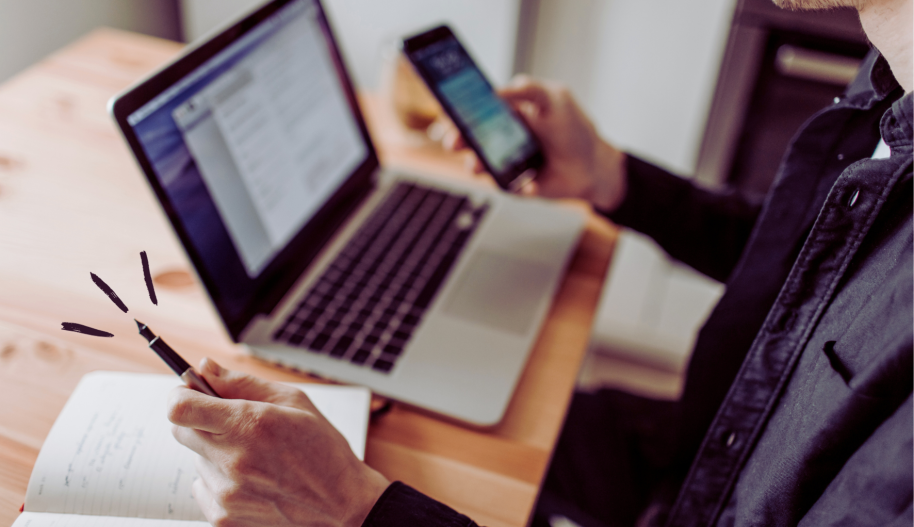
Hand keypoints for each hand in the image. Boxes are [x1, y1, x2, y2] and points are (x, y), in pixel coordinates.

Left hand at [167, 358, 389, 526]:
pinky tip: (252, 479)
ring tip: (255, 456)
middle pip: (181, 431)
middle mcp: (232, 459)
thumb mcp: (293, 401)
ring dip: (216, 451)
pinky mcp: (223, 515)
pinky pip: (202, 486)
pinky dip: (220, 479)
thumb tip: (205, 368)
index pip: (180, 407)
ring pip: (197, 458)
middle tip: (231, 422)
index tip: (191, 392)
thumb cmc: (323, 449)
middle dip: (200, 420)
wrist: (341, 503)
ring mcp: (226, 491)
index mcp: (249, 424)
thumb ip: (242, 383)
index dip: (180, 394)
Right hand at [442, 75, 627, 211]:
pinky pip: (505, 186)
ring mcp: (506, 162)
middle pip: (470, 138)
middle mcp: (502, 138)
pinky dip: (517, 186)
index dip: (460, 111)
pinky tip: (531, 184)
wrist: (593, 167)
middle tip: (454, 142)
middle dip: (458, 139)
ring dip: (476, 165)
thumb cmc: (574, 130)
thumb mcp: (556, 99)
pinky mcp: (514, 184)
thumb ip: (529, 89)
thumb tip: (497, 90)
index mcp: (508, 113)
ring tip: (479, 167)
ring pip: (480, 164)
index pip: (476, 109)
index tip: (450, 113)